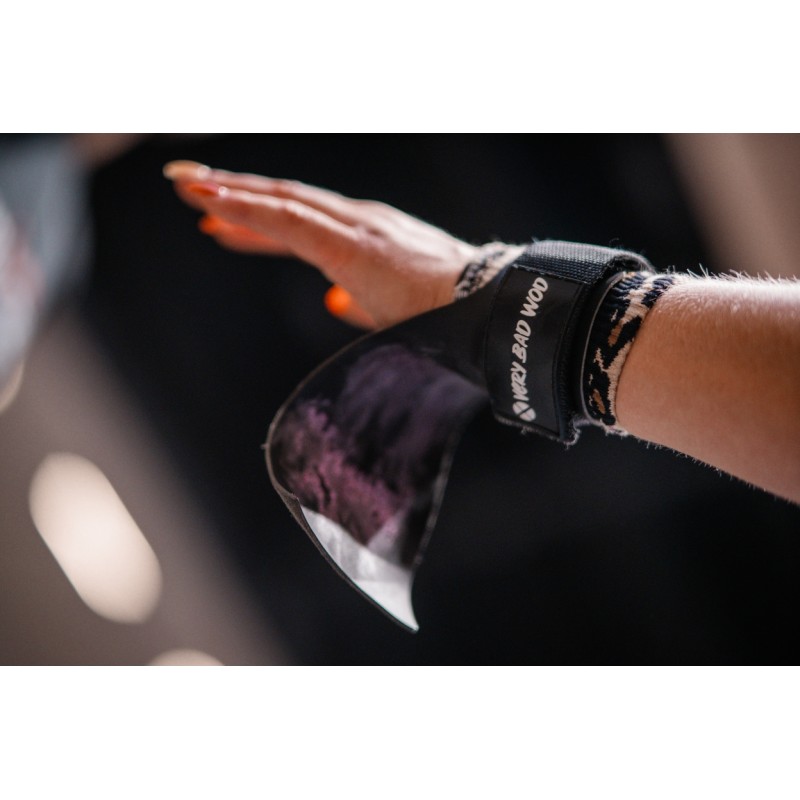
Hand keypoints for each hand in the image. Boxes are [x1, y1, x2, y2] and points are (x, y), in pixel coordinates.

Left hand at [163, 161, 479, 328]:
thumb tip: (336, 302)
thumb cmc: (447, 315)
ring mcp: (355, 226)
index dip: (256, 219)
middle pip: (284, 200)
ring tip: (186, 185)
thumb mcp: (395, 309)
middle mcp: (358, 221)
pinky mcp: (350, 242)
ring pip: (281, 200)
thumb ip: (364, 302)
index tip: (218, 221)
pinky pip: (288, 219)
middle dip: (234, 193)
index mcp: (367, 238)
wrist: (487, 312)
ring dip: (230, 191)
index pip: (300, 221)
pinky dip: (247, 209)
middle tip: (189, 186)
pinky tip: (212, 203)